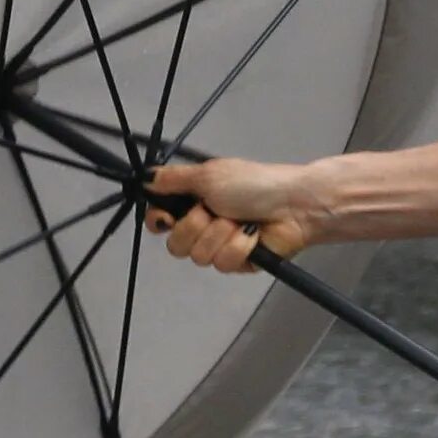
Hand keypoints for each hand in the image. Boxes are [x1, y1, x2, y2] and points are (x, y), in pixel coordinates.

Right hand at [145, 157, 324, 273]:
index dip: (159, 221)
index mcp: (193, 200)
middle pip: (176, 243)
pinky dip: (238, 246)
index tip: (166, 217)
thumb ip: (173, 179)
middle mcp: (202, 224)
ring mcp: (219, 245)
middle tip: (213, 211)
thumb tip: (144, 178)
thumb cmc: (253, 184)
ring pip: (199, 255)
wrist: (293, 205)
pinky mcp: (236, 263)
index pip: (159, 219)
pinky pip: (223, 263)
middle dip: (195, 227)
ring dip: (221, 234)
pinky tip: (252, 235)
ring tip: (239, 221)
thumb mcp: (209, 174)